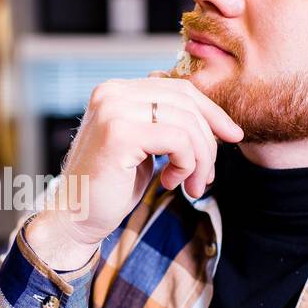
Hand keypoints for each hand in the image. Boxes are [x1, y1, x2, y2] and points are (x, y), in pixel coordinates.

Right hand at [26, 76, 242, 269]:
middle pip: (185, 101)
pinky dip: (187, 164)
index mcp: (115, 90)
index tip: (232, 136)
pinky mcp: (119, 133)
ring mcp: (113, 110)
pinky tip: (171, 183)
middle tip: (209, 175)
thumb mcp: (144, 147)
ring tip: (193, 185)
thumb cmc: (111, 187)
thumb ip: (165, 124)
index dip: (211, 111)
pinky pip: (178, 140)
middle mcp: (111, 92)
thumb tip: (215, 119)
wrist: (75, 218)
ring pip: (186, 122)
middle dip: (209, 139)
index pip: (177, 88)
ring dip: (200, 159)